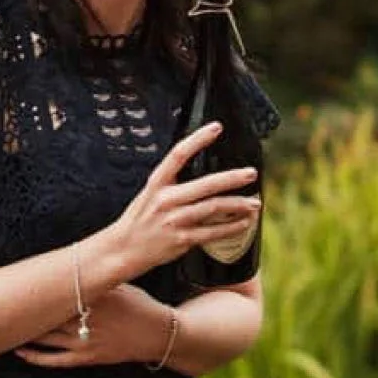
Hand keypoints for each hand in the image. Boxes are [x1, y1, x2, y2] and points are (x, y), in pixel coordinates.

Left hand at [16, 284, 174, 369]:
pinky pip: (55, 360)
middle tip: (3, 303)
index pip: (59, 290)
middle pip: (48, 313)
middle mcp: (88, 318)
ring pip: (47, 337)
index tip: (19, 283)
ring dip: (26, 332)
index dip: (37, 289)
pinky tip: (21, 352)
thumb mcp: (120, 286)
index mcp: (95, 297)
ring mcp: (86, 341)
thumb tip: (73, 267)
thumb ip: (96, 280)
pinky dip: (36, 357)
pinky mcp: (87, 358)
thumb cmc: (139, 305)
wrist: (158, 334)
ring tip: (6, 326)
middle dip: (27, 309)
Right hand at [112, 122, 262, 270]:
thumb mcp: (149, 194)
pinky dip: (231, 228)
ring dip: (238, 205)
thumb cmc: (139, 220)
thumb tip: (201, 174)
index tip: (216, 127)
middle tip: (251, 173)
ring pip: (213, 208)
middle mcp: (166, 199)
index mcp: (157, 183)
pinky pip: (212, 232)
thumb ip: (172, 184)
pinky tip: (243, 224)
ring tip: (255, 203)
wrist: (122, 250)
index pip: (178, 154)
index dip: (198, 139)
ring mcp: (174, 220)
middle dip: (232, 178)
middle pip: (206, 184)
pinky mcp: (181, 240)